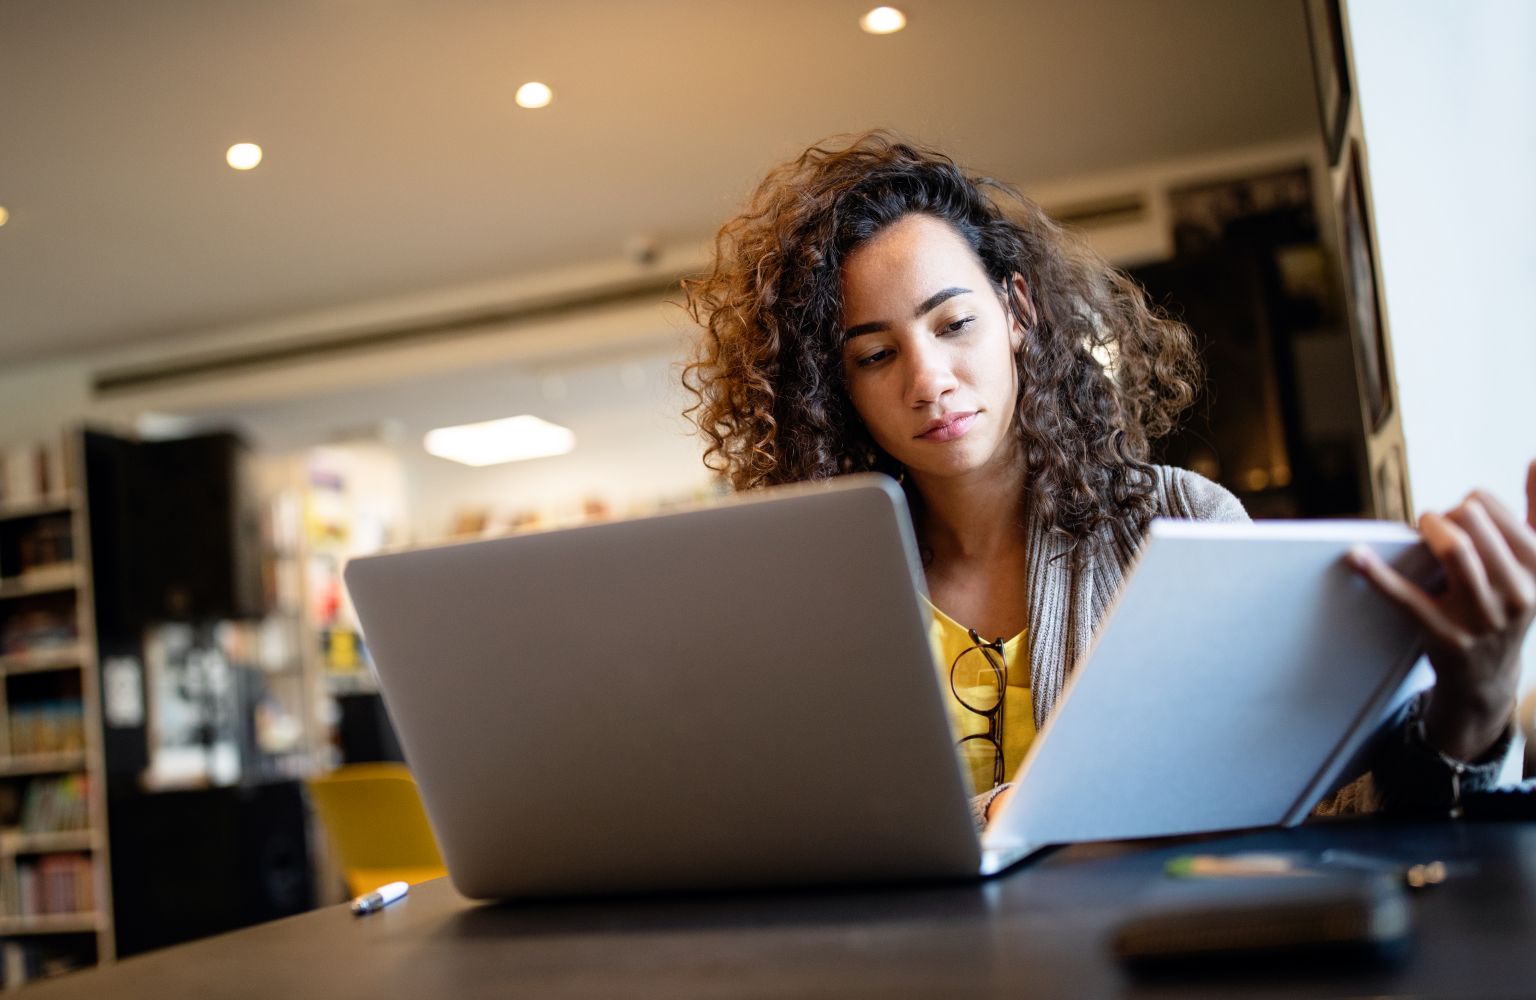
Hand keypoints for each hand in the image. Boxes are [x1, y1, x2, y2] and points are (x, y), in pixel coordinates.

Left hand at [1347, 459, 1535, 762]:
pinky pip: (1406, 597)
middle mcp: (1518, 592)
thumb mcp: (1535, 564)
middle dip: (1445, 515)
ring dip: (1427, 529)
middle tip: (1436, 525)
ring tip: (1422, 529)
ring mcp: (1482, 616)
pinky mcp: (1443, 634)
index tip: (1462, 516)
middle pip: (1471, 523)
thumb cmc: (1505, 604)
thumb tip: (1535, 460)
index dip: (1468, 504)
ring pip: (1453, 550)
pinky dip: (1376, 574)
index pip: (1493, 510)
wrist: (1487, 677)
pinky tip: (1355, 556)